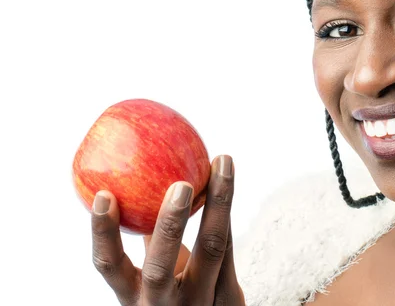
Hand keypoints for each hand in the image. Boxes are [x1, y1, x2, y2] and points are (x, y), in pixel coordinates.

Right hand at [91, 155, 244, 304]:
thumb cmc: (177, 296)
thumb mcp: (157, 279)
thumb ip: (151, 244)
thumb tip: (133, 190)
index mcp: (134, 297)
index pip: (110, 266)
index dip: (104, 233)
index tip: (103, 195)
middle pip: (160, 268)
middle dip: (169, 224)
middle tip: (180, 184)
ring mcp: (200, 304)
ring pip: (212, 249)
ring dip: (218, 202)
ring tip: (222, 164)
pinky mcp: (230, 299)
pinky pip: (229, 248)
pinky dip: (226, 213)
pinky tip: (226, 180)